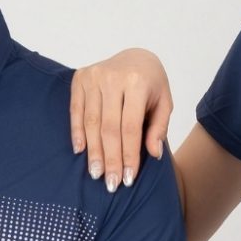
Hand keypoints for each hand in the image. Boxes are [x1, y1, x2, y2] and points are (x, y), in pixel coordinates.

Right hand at [69, 49, 172, 191]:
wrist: (136, 57)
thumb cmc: (152, 84)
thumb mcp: (164, 102)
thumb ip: (159, 127)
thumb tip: (153, 154)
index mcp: (137, 82)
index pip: (131, 127)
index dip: (128, 155)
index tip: (128, 178)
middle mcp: (113, 78)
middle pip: (109, 128)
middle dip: (110, 159)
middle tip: (111, 183)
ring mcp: (94, 77)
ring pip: (91, 122)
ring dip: (93, 151)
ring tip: (96, 173)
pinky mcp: (80, 78)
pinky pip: (76, 111)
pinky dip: (77, 132)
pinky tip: (80, 151)